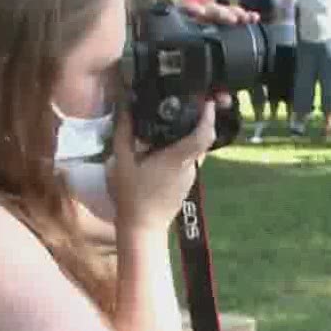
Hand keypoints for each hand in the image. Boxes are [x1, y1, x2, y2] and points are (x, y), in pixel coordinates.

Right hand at [108, 97, 214, 235]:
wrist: (143, 228)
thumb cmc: (131, 196)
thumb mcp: (122, 161)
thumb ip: (124, 132)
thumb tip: (124, 107)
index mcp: (177, 159)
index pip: (203, 135)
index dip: (209, 117)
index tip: (207, 101)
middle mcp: (189, 166)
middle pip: (201, 139)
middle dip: (197, 120)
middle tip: (186, 103)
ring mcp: (190, 176)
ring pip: (195, 150)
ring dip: (187, 135)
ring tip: (171, 121)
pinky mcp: (187, 184)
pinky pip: (188, 160)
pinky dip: (182, 149)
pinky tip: (165, 145)